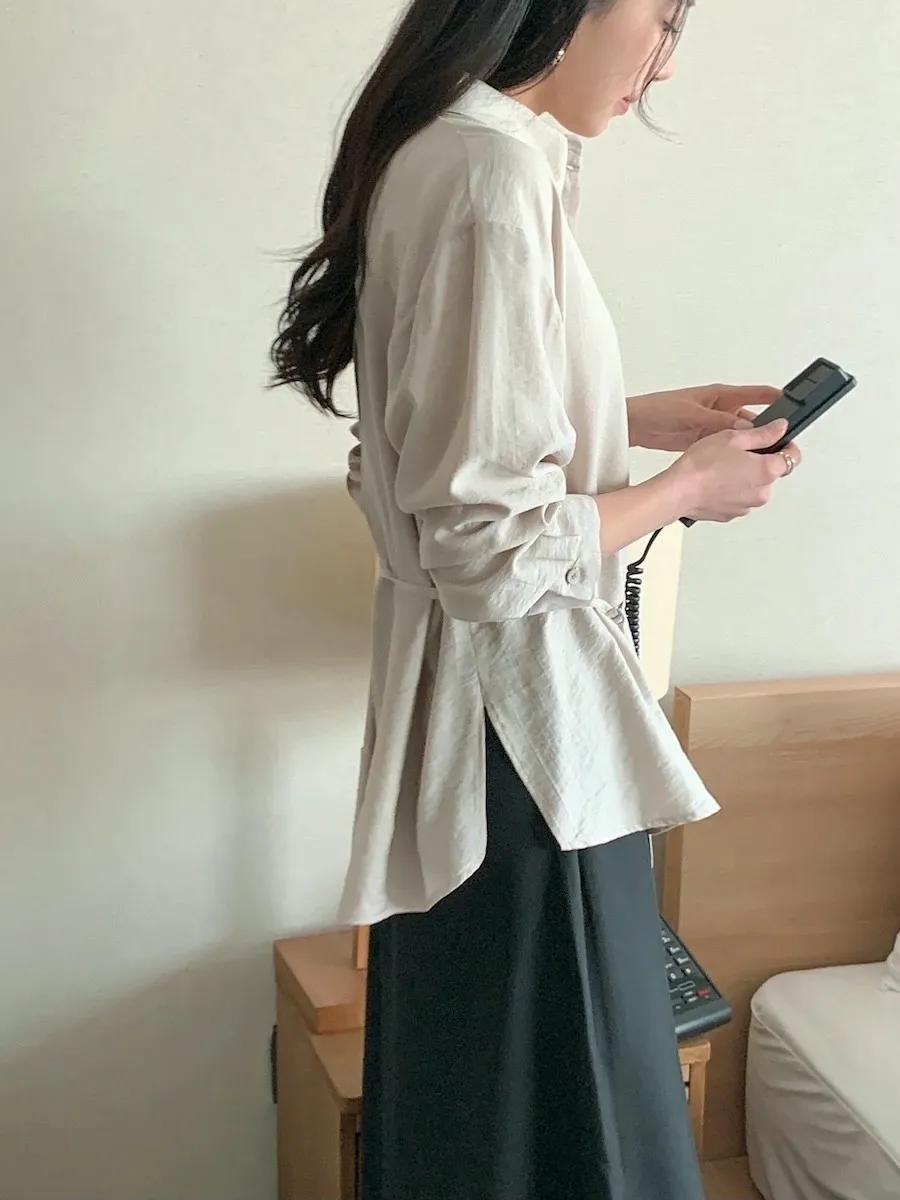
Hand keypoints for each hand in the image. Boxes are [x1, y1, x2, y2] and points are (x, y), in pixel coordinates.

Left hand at [627, 384, 781, 451]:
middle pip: (752, 421)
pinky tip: (740, 464)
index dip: (776, 398)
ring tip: (761, 458)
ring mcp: (714, 426)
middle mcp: (721, 410)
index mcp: (721, 396)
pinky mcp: (705, 441)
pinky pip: (726, 448)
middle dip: (765, 431)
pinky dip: (733, 455)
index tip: (795, 405)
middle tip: (779, 444)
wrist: (637, 424)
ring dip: (748, 446)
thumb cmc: (659, 408)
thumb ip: (718, 421)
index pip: (756, 395)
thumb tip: (745, 428)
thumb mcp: (692, 413)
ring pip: (740, 437)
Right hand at [665, 420, 802, 522]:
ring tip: (721, 467)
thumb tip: (780, 428)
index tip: (777, 440)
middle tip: (736, 451)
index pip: (793, 457)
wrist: (678, 492)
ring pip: (754, 487)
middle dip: (759, 461)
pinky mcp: (732, 514)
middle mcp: (762, 492)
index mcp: (767, 471)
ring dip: (744, 477)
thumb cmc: (701, 466)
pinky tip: (715, 481)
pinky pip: (738, 499)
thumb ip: (763, 433)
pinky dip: (731, 491)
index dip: (786, 445)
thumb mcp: (734, 437)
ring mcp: (747, 506)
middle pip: (772, 472)